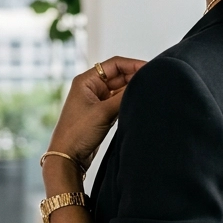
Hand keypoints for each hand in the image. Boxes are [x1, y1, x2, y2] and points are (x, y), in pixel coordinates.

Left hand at [46, 56, 145, 178]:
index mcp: (86, 80)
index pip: (115, 64)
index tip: (151, 69)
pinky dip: (129, 102)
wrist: (68, 157)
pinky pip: (119, 102)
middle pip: (120, 76)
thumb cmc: (77, 132)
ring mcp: (97, 101)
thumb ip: (124, 97)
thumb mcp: (103, 112)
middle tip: (154, 83)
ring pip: (121, 90)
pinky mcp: (102, 114)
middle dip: (136, 78)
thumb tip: (144, 84)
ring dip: (133, 91)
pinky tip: (140, 103)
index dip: (134, 64)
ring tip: (150, 92)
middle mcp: (92, 87)